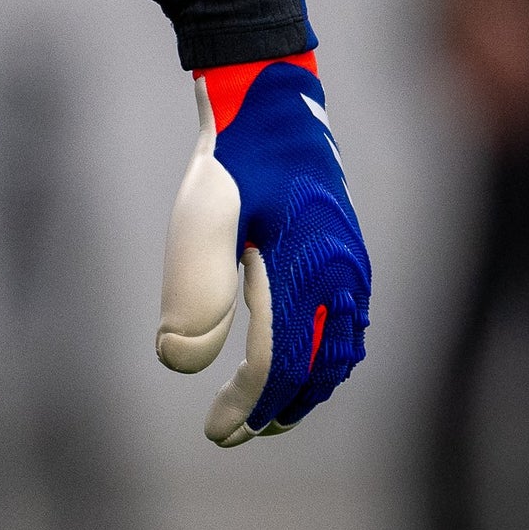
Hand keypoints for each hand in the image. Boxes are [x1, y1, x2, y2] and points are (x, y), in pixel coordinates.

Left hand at [156, 56, 369, 446]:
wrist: (268, 96)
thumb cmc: (231, 156)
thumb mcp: (203, 213)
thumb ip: (195, 286)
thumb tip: (178, 361)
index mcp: (307, 271)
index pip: (277, 363)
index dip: (246, 405)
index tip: (215, 433)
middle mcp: (341, 275)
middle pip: (315, 369)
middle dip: (276, 409)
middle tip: (233, 433)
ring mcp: (351, 265)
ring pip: (338, 353)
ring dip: (305, 390)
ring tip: (266, 413)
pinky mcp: (347, 253)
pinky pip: (348, 327)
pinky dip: (326, 361)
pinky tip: (301, 367)